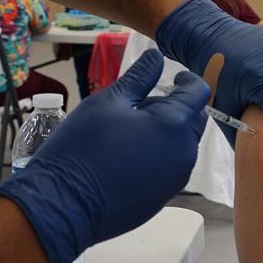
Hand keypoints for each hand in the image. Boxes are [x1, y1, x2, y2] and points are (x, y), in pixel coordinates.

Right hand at [0, 51, 208, 262]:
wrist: (64, 205)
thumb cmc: (81, 149)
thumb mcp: (108, 102)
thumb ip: (138, 78)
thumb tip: (156, 57)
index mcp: (174, 124)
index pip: (198, 93)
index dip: (188, 81)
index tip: (174, 77)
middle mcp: (184, 153)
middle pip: (194, 120)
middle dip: (178, 107)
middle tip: (144, 104)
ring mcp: (176, 178)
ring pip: (183, 144)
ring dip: (168, 132)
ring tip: (132, 130)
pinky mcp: (164, 196)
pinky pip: (172, 167)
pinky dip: (160, 155)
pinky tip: (130, 155)